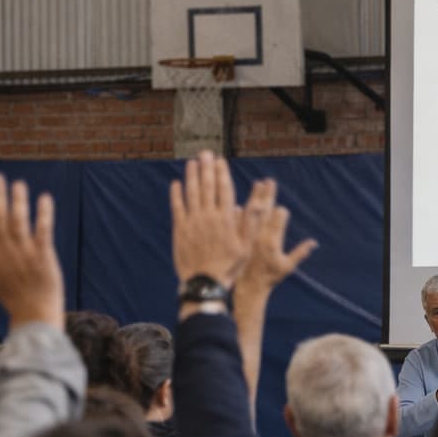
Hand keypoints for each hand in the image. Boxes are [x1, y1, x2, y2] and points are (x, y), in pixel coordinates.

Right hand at [0, 175, 64, 329]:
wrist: (33, 315)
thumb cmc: (11, 295)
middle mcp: (5, 254)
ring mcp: (24, 256)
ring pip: (18, 224)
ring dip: (18, 202)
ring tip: (18, 183)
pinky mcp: (43, 259)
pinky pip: (43, 233)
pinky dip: (43, 215)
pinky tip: (45, 198)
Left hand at [170, 151, 251, 287]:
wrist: (205, 282)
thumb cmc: (229, 266)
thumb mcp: (246, 246)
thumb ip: (251, 223)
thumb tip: (261, 204)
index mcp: (226, 219)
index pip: (224, 189)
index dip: (222, 173)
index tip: (220, 161)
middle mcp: (209, 216)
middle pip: (207, 187)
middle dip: (206, 168)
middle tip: (205, 154)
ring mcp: (193, 222)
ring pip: (191, 193)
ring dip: (191, 176)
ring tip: (192, 163)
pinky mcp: (180, 230)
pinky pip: (177, 207)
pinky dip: (176, 194)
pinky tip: (176, 184)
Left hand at [236, 179, 316, 294]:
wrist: (246, 288)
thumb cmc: (268, 279)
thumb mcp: (287, 268)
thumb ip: (300, 253)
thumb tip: (314, 242)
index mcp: (273, 241)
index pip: (278, 218)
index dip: (281, 213)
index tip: (282, 208)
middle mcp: (259, 236)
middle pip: (265, 210)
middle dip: (268, 195)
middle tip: (270, 181)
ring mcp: (246, 236)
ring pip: (250, 211)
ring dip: (254, 197)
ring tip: (257, 183)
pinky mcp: (235, 239)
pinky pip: (234, 222)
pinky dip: (236, 213)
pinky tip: (238, 204)